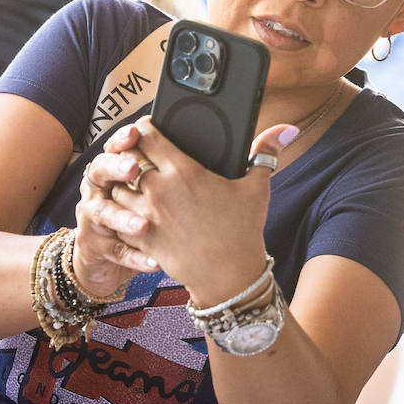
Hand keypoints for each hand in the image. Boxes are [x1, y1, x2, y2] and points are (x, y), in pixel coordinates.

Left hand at [85, 117, 296, 305]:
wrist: (229, 277)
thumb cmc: (243, 230)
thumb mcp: (257, 188)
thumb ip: (265, 153)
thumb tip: (287, 129)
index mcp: (184, 171)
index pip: (146, 134)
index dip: (143, 127)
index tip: (147, 128)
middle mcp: (159, 190)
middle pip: (125, 158)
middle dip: (127, 153)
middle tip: (134, 153)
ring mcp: (146, 216)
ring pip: (116, 187)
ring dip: (120, 183)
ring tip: (129, 181)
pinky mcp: (140, 238)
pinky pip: (117, 217)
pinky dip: (118, 211)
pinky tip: (128, 208)